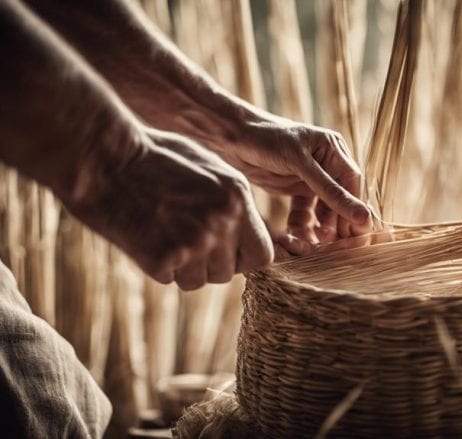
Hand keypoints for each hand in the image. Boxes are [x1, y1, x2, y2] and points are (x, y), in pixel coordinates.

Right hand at [63, 129, 272, 289]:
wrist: (103, 161)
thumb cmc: (157, 159)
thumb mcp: (211, 170)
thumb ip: (238, 205)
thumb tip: (270, 240)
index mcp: (237, 198)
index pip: (262, 255)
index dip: (246, 257)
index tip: (229, 250)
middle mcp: (222, 224)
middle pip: (230, 272)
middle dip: (213, 263)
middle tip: (187, 239)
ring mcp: (193, 244)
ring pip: (201, 281)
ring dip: (186, 267)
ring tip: (165, 234)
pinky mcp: (162, 259)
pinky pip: (172, 280)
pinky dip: (161, 267)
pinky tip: (147, 237)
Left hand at [216, 120, 371, 242]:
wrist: (230, 136)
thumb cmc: (267, 139)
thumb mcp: (301, 165)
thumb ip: (331, 192)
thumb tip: (364, 216)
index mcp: (335, 150)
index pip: (353, 187)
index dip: (356, 212)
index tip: (357, 237)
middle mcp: (327, 163)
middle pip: (341, 200)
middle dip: (337, 223)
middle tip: (333, 247)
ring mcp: (311, 177)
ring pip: (323, 209)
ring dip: (319, 227)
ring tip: (312, 244)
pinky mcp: (295, 187)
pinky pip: (305, 211)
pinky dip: (301, 224)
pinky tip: (295, 234)